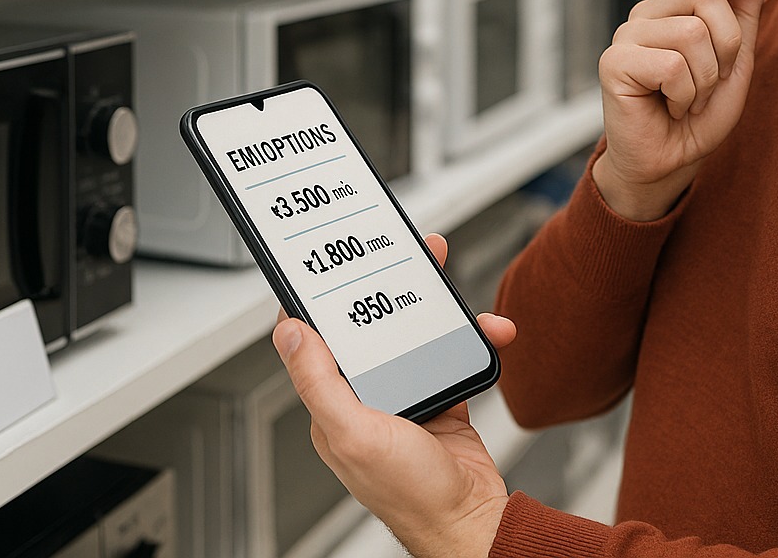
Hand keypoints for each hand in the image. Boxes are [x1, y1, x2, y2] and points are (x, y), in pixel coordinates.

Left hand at [273, 234, 517, 557]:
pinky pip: (455, 356)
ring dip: (441, 313)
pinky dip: (475, 342)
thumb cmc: (411, 494)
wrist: (473, 520)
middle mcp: (367, 398)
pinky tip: (488, 333)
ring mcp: (407, 396)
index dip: (323, 301)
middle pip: (373, 327)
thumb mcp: (354, 435)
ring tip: (452, 288)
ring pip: (417, 336)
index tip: (330, 265)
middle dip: (391, 290)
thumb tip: (289, 333)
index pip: (317, 341)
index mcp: (334, 405)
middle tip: (408, 257)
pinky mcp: (443, 398)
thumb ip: (319, 383)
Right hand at [595, 0, 773, 219]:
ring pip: (693, 32)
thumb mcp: (736, 54)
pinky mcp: (615, 62)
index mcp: (674, 3)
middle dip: (727, 45)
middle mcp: (647, 11)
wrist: (673, 160)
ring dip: (706, 78)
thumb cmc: (701, 110)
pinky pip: (672, 65)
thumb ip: (743, 7)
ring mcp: (627, 35)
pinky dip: (686, 95)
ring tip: (689, 96)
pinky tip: (672, 107)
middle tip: (709, 78)